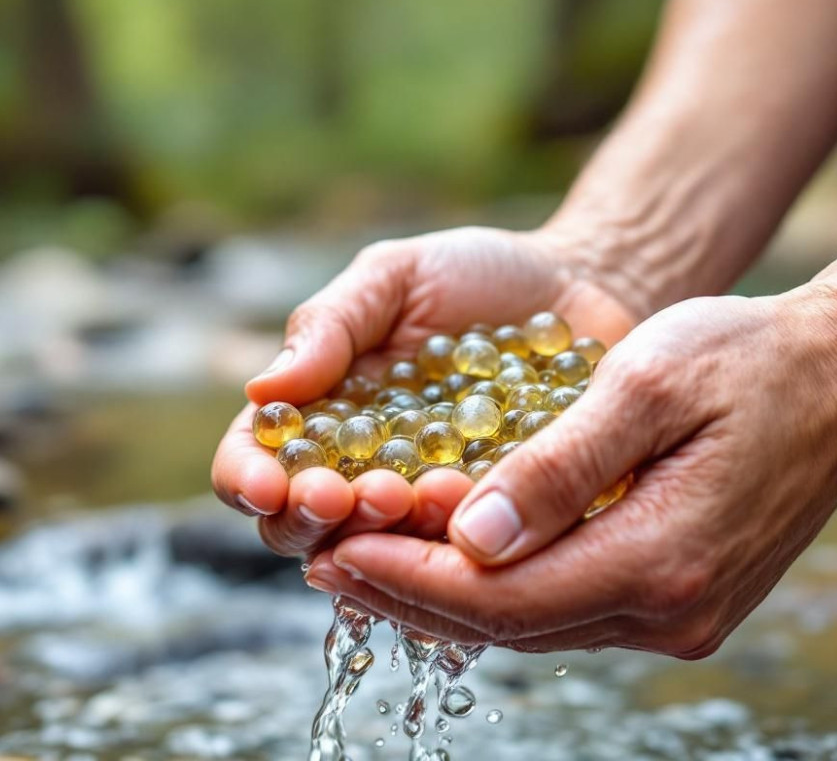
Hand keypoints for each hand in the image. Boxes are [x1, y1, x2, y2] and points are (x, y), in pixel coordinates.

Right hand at [210, 226, 638, 556]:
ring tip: (422, 495)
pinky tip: (478, 509)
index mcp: (318, 415)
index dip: (248, 480)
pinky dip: (458, 547)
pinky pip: (460, 561)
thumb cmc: (480, 277)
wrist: (588, 289)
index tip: (270, 483)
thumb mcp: (396, 276)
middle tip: (354, 493)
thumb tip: (263, 388)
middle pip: (303, 528)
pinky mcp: (491, 528)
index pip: (254, 461)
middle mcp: (359, 472)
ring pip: (377, 557)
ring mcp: (424, 508)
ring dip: (387, 539)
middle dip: (317, 521)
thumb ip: (329, 324)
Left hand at [304, 283, 836, 654]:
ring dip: (446, 595)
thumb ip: (555, 469)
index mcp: (659, 560)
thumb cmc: (747, 358)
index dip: (405, 576)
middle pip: (508, 625)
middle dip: (408, 593)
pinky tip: (452, 559)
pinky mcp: (684, 600)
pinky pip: (569, 609)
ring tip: (363, 561)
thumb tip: (469, 538)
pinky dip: (501, 588)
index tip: (331, 548)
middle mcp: (671, 610)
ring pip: (534, 624)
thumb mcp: (643, 387)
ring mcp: (682, 614)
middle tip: (321, 563)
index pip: (499, 596)